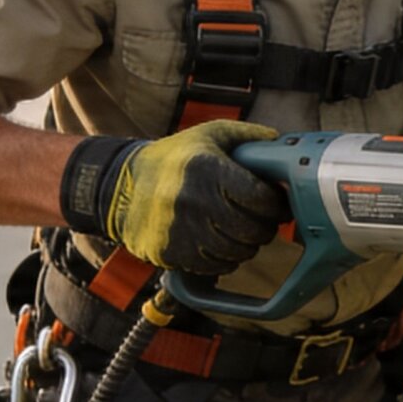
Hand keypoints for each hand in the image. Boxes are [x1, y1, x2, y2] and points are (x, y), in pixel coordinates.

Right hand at [64, 120, 289, 274]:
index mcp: (206, 169)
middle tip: (264, 220)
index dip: (276, 205)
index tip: (277, 204)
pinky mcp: (171, 254)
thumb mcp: (209, 135)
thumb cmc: (174, 159)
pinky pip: (216, 266)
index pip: (261, 199)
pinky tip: (223, 243)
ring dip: (247, 245)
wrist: (120, 188)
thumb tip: (282, 144)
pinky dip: (227, 259)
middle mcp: (193, 201)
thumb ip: (248, 136)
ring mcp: (181, 230)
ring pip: (237, 252)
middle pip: (253, 230)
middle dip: (266, 227)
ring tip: (243, 231)